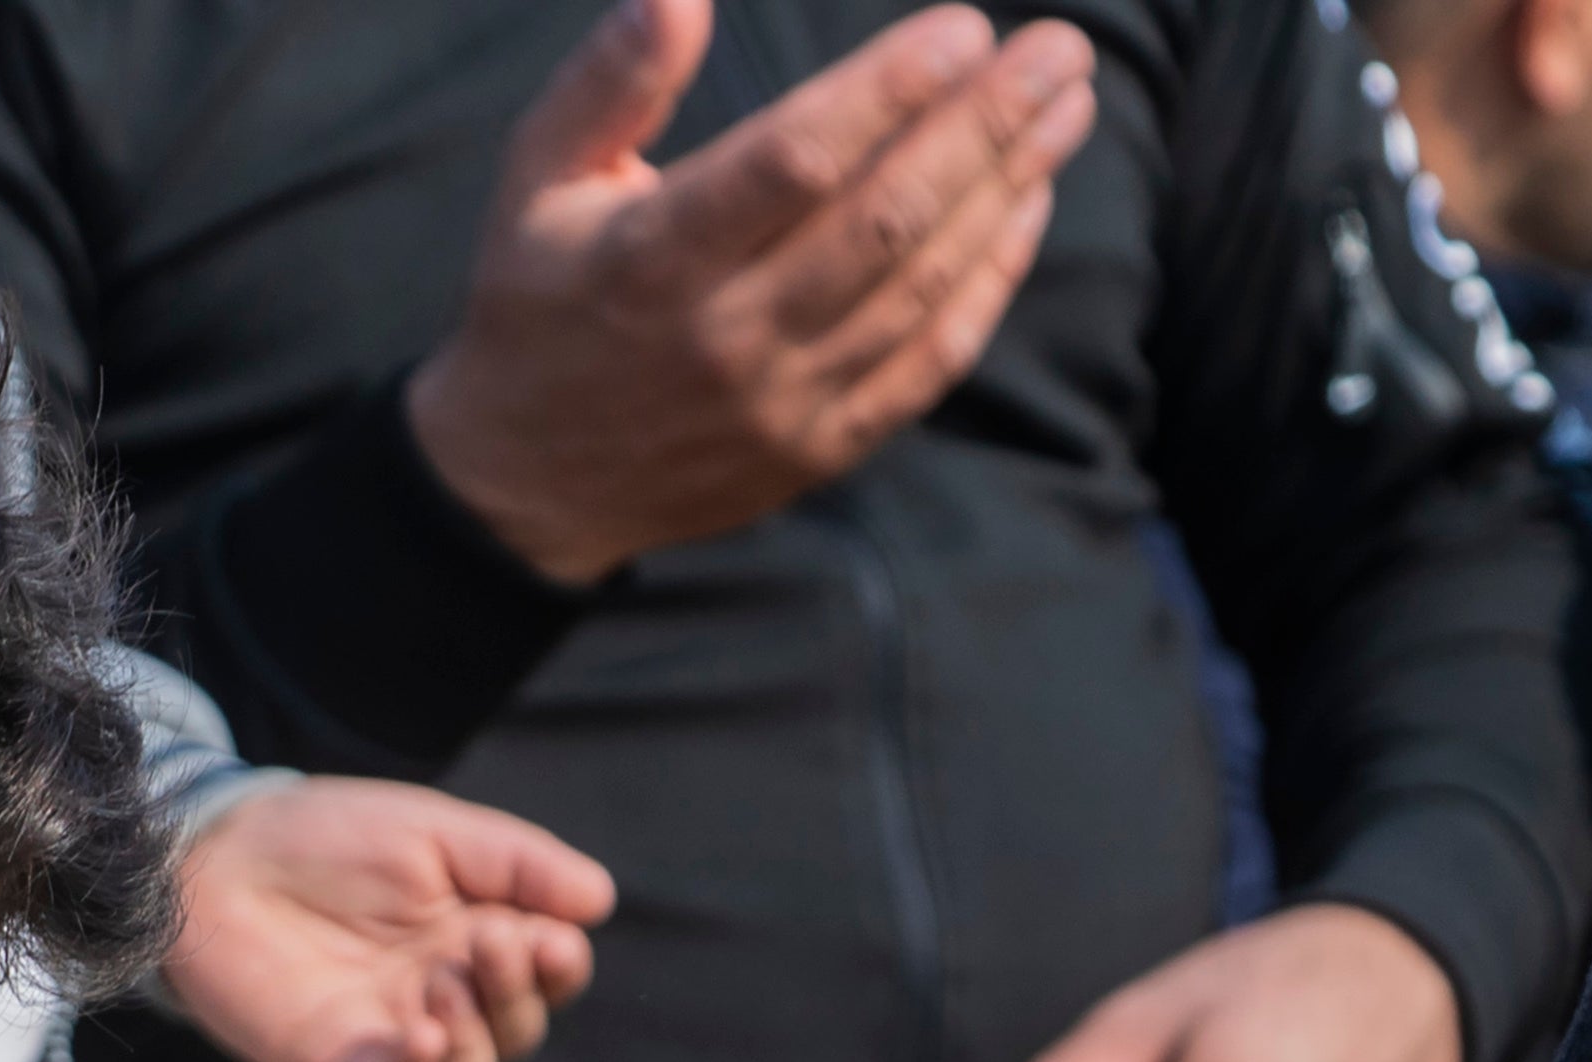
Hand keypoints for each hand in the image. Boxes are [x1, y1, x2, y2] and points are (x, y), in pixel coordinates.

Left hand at [167, 782, 614, 1061]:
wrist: (220, 851)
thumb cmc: (327, 838)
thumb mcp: (438, 831)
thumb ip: (518, 864)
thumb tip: (599, 902)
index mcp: (475, 942)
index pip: (546, 978)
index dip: (557, 967)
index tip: (546, 936)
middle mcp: (441, 1000)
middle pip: (516, 1034)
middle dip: (517, 993)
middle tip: (485, 940)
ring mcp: (388, 1041)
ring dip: (475, 1044)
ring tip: (445, 984)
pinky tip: (421, 1033)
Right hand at [404, 0, 1098, 586]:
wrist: (524, 485)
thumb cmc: (538, 300)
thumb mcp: (536, 176)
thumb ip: (609, 80)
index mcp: (651, 257)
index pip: (794, 163)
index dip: (890, 92)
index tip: (964, 29)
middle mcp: (722, 335)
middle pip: (883, 220)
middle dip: (985, 126)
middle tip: (1059, 50)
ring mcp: (778, 401)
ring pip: (920, 286)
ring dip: (1007, 189)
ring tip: (1067, 109)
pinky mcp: (817, 448)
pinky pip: (926, 364)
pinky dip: (990, 282)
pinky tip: (1028, 206)